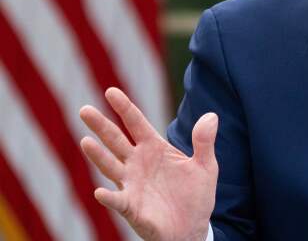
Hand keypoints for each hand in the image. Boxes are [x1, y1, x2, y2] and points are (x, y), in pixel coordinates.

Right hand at [79, 88, 217, 240]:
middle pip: (116, 140)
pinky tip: (100, 192)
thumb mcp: (205, 166)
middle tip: (84, 109)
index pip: (137, 123)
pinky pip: (118, 200)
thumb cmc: (195, 195)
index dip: (125, 108)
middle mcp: (138, 163)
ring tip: (85, 141)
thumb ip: (204, 142)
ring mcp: (132, 184)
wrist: (193, 228)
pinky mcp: (132, 207)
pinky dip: (109, 197)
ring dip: (98, 156)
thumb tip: (211, 116)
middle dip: (101, 125)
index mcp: (155, 148)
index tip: (111, 91)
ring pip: (110, 166)